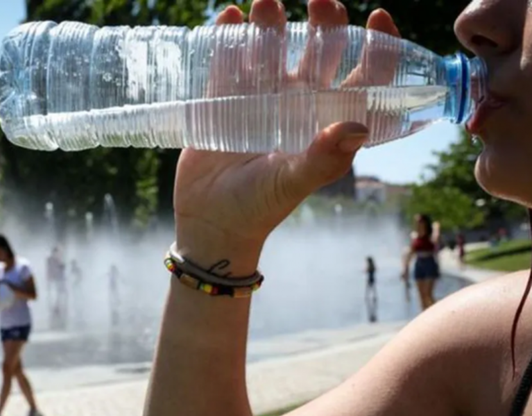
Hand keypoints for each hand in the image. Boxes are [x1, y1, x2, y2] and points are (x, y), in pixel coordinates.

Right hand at [174, 0, 400, 274]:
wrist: (210, 220)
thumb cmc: (259, 207)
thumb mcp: (292, 182)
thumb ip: (323, 159)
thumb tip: (357, 126)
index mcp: (325, 121)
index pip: (363, 79)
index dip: (377, 48)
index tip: (377, 15)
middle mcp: (298, 103)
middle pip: (319, 52)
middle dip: (323, 22)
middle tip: (320, 1)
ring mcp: (259, 98)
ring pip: (271, 48)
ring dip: (271, 21)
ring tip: (264, 3)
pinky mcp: (223, 99)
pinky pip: (228, 60)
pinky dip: (227, 36)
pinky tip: (228, 18)